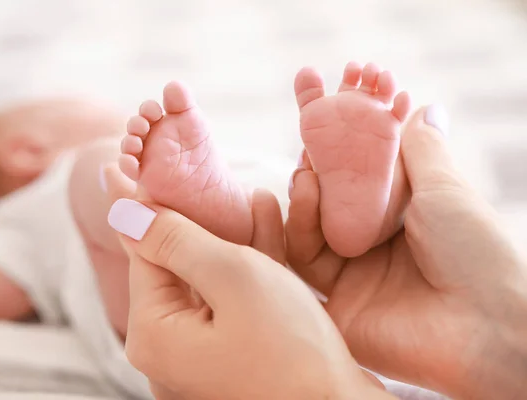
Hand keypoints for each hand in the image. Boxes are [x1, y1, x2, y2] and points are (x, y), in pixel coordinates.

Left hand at [104, 167, 393, 399]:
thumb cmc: (293, 348)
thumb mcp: (232, 277)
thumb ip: (175, 239)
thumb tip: (123, 210)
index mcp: (154, 331)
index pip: (143, 249)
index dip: (150, 202)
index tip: (136, 161)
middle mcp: (166, 346)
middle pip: (176, 263)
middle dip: (203, 219)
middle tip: (210, 178)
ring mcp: (197, 353)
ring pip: (207, 278)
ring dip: (234, 239)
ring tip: (255, 198)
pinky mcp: (228, 353)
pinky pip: (228, 301)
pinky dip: (248, 270)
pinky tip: (266, 228)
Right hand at [286, 106, 526, 398]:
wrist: (485, 329)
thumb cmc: (477, 252)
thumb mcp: (445, 188)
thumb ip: (419, 148)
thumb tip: (421, 106)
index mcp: (403, 219)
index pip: (361, 176)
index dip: (343, 143)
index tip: (327, 106)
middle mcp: (375, 245)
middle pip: (330, 200)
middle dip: (316, 164)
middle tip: (308, 133)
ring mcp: (353, 274)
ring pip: (310, 227)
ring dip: (304, 191)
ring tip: (307, 169)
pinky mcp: (334, 303)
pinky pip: (301, 259)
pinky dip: (298, 224)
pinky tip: (304, 192)